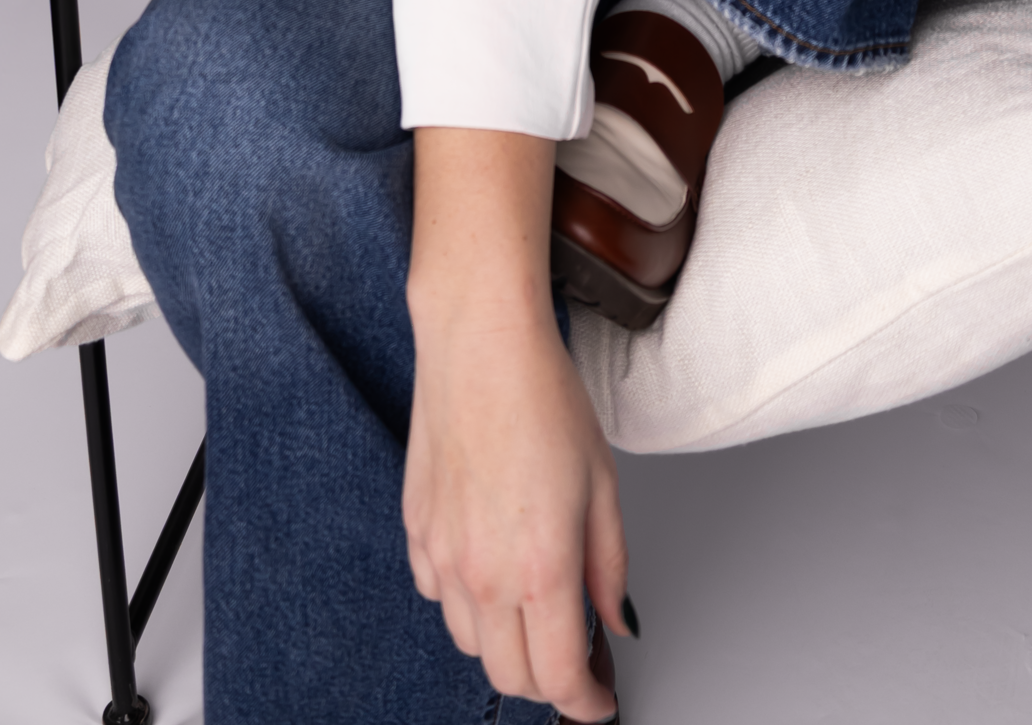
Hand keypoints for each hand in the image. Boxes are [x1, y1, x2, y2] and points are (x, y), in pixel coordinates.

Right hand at [405, 131, 628, 720]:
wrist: (479, 343)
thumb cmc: (543, 397)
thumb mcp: (603, 485)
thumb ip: (609, 567)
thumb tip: (614, 620)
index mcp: (540, 567)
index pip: (560, 678)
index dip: (587, 704)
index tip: (600, 702)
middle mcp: (484, 573)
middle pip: (510, 676)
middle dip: (548, 681)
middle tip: (576, 658)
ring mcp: (442, 555)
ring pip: (470, 643)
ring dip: (506, 642)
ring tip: (535, 603)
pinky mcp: (416, 531)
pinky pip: (439, 597)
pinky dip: (467, 601)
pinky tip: (491, 565)